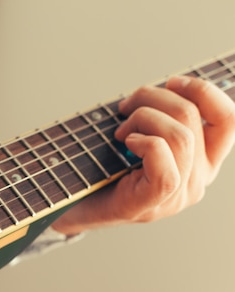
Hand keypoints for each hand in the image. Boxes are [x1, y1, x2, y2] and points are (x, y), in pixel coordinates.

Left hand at [52, 75, 234, 234]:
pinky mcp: (150, 205)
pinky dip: (144, 144)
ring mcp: (175, 198)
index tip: (171, 82)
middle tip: (125, 106)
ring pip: (180, 137)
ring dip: (143, 118)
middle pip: (193, 118)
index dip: (204, 92)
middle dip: (153, 98)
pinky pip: (165, 169)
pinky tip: (125, 143)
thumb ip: (160, 117)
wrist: (72, 208)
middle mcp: (196, 181)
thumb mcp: (138, 136)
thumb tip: (168, 85)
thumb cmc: (100, 168)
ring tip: (120, 130)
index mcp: (201, 162)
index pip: (228, 120)